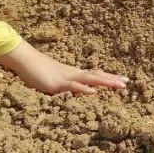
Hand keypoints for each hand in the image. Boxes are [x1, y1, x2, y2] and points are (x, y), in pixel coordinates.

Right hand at [0, 42, 128, 95]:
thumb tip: (73, 91)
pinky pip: (73, 86)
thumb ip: (64, 86)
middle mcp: (74, 74)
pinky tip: (93, 92)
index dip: (109, 78)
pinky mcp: (58, 83)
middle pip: (97, 76)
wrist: (25, 61)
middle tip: (127, 82)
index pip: (95, 75)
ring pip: (90, 79)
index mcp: (74, 74)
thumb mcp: (53, 81)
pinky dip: (84, 89)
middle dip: (112, 80)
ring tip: (119, 85)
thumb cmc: (37, 72)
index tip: (123, 80)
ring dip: (105, 82)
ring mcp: (67, 78)